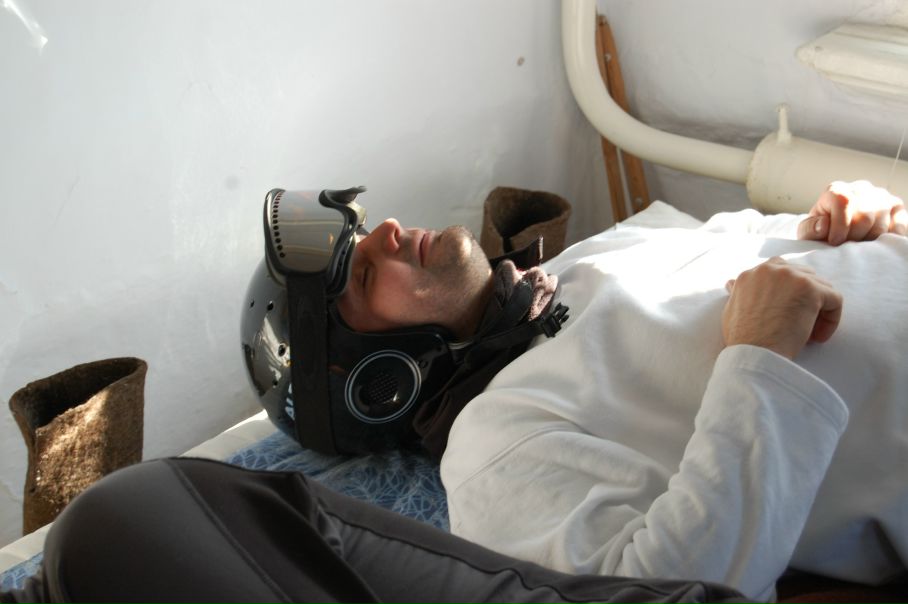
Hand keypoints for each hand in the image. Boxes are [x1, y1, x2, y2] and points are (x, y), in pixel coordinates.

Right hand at [723, 258, 842, 359]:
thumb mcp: (731, 310)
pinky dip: (831, 320)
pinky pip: (834, 299)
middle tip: (801, 324)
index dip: (788, 293)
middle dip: (806, 298)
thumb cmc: (742, 340)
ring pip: (821, 287)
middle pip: (803, 274)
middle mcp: (769, 269)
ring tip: (810, 334)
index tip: (787, 313)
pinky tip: (818, 337)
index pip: (780, 272)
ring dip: (819, 310)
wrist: (753, 354)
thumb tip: (731, 283)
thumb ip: (738, 293)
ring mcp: (790, 276)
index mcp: (750, 274)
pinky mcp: (810, 289)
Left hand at [797, 180, 906, 244]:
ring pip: (881, 225)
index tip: (834, 242)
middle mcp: (862, 189)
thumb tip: (823, 226)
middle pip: (864, 216)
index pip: (844, 201)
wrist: (837, 233)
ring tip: (857, 245)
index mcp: (837, 190)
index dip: (839, 225)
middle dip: (853, 237)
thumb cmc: (821, 232)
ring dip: (868, 241)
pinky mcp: (897, 209)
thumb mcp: (807, 231)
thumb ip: (810, 228)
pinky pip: (899, 227)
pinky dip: (887, 240)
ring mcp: (882, 197)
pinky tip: (874, 244)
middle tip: (846, 246)